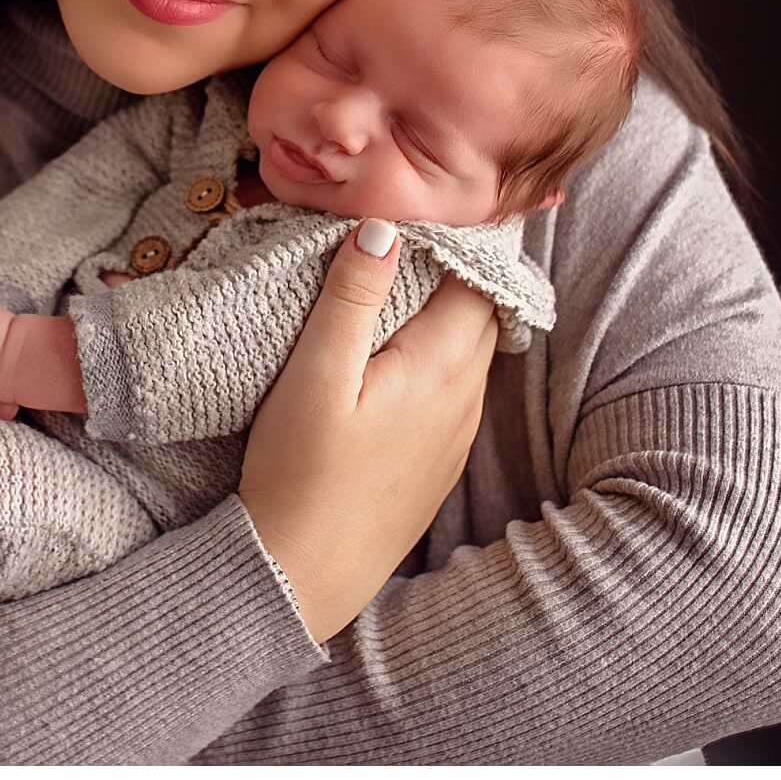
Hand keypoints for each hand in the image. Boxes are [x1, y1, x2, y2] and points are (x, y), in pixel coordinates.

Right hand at [238, 219, 498, 644]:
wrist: (302, 577)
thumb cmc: (299, 475)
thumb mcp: (314, 376)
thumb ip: (351, 298)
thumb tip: (384, 227)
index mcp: (442, 367)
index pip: (477, 276)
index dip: (456, 235)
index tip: (423, 202)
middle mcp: (466, 397)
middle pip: (481, 309)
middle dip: (457, 267)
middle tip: (413, 230)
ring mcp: (458, 432)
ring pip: (469, 348)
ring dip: (446, 310)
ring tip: (402, 280)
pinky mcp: (440, 458)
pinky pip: (454, 385)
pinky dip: (437, 351)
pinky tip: (396, 350)